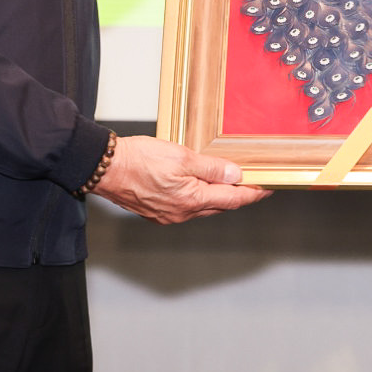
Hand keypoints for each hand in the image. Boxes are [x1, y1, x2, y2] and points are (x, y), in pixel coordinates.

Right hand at [93, 134, 269, 223]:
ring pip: (202, 207)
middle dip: (237, 196)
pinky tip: (197, 186)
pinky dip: (197, 197)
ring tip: (227, 183)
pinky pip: (186, 207)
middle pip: (219, 205)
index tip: (267, 188)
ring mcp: (168, 215)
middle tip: (252, 184)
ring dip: (217, 196)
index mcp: (191, 199)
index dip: (253, 194)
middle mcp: (181, 213)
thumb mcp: (181, 156)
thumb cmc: (137, 159)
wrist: (105, 168)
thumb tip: (234, 176)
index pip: (232, 199)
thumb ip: (210, 168)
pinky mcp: (157, 213)